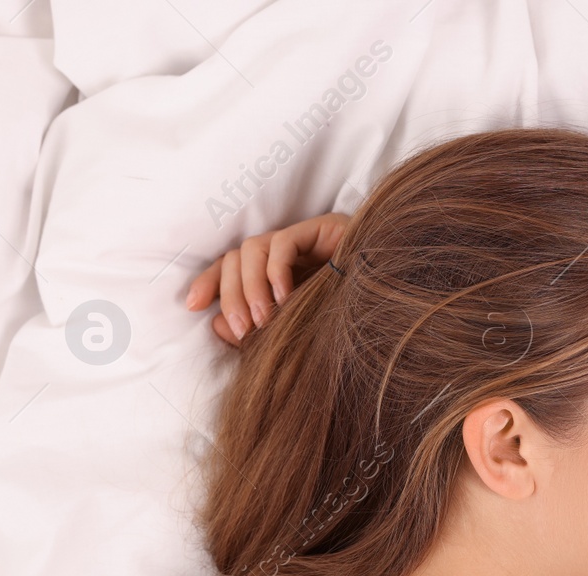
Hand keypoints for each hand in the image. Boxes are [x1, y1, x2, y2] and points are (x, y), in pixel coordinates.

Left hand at [184, 212, 350, 343]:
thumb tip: (217, 327)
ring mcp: (304, 239)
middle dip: (229, 293)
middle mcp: (286, 252)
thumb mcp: (295, 332)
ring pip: (253, 249)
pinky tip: (285, 300)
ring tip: (263, 320)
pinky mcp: (323, 229)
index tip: (192, 305)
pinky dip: (276, 272)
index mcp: (277, 272)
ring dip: (249, 288)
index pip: (231, 267)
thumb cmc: (350, 323)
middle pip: (235, 258)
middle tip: (242, 328)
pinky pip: (283, 243)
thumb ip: (259, 332)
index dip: (210, 282)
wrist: (395, 301)